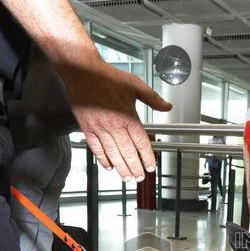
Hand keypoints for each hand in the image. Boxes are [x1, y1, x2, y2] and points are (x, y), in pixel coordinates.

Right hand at [0, 0, 171, 181]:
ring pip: (112, 154)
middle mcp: (114, 125)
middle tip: (140, 177)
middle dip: (135, 168)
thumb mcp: (135, 85)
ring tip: (127, 177)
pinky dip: (103, 160)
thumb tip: (167, 106)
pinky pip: (96, 149)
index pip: (141, 142)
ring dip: (121, 168)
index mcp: (128, 116)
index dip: (147, 157)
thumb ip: (152, 98)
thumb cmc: (107, 77)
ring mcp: (99, 128)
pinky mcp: (87, 129)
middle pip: (127, 153)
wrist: (82, 73)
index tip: (151, 166)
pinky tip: (109, 167)